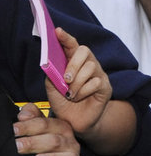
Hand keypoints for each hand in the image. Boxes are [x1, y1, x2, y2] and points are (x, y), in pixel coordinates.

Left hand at [13, 102, 82, 155]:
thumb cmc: (46, 139)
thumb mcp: (40, 124)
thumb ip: (31, 115)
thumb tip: (23, 115)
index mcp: (61, 127)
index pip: (44, 124)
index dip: (28, 126)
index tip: (14, 130)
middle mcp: (69, 142)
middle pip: (53, 141)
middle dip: (34, 143)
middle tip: (17, 146)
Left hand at [47, 29, 111, 144]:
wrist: (73, 123)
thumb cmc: (63, 104)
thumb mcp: (52, 89)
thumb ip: (51, 74)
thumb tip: (50, 63)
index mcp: (73, 62)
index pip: (71, 45)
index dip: (65, 38)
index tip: (57, 32)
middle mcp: (87, 64)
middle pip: (84, 51)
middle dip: (73, 64)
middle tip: (66, 79)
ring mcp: (98, 74)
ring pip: (89, 68)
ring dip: (76, 83)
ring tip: (70, 95)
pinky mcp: (105, 86)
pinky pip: (95, 82)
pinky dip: (83, 92)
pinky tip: (79, 98)